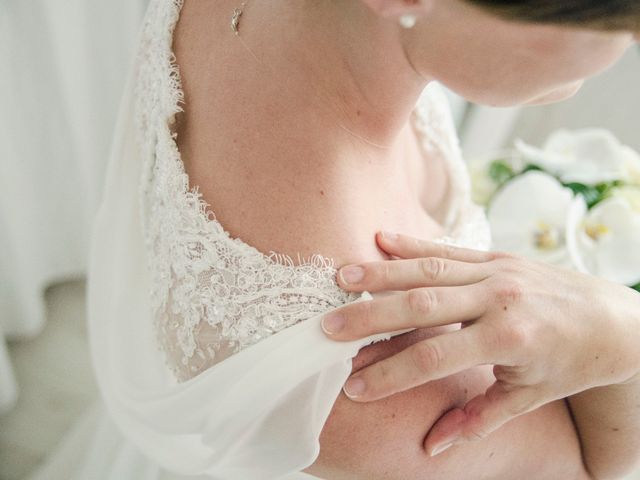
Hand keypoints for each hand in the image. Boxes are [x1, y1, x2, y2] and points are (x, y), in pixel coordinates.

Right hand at [320, 231, 639, 455]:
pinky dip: (411, 245)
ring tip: (340, 280)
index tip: (354, 386)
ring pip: (428, 270)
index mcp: (509, 337)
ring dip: (381, 273)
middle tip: (327, 328)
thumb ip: (478, 419)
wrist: (616, 320)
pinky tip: (378, 240)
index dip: (391, 373)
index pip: (435, 355)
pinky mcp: (495, 256)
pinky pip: (447, 249)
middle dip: (370, 317)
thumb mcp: (530, 396)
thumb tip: (432, 446)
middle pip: (420, 304)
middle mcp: (498, 297)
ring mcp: (496, 270)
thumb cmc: (572, 363)